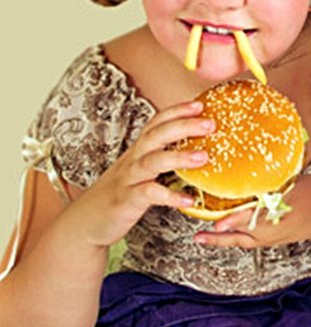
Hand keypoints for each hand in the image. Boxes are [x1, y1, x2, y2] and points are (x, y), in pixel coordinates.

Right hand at [65, 101, 212, 247]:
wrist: (85, 221)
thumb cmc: (120, 193)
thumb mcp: (140, 171)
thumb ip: (162, 158)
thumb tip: (197, 152)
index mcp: (139, 150)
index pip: (156, 123)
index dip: (176, 111)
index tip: (199, 105)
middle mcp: (133, 160)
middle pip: (156, 135)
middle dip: (183, 126)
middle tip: (209, 124)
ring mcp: (128, 179)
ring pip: (151, 161)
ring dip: (178, 157)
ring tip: (203, 157)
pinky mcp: (126, 200)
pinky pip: (148, 194)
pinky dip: (169, 196)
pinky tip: (188, 200)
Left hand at [194, 175, 310, 248]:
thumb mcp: (296, 185)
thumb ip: (274, 183)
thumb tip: (251, 173)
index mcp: (279, 216)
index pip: (252, 219)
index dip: (233, 221)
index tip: (217, 224)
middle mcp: (272, 231)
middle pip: (241, 234)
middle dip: (220, 235)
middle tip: (199, 236)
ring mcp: (271, 238)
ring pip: (242, 241)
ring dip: (221, 240)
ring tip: (200, 238)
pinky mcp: (271, 240)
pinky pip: (247, 241)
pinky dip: (232, 238)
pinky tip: (220, 233)